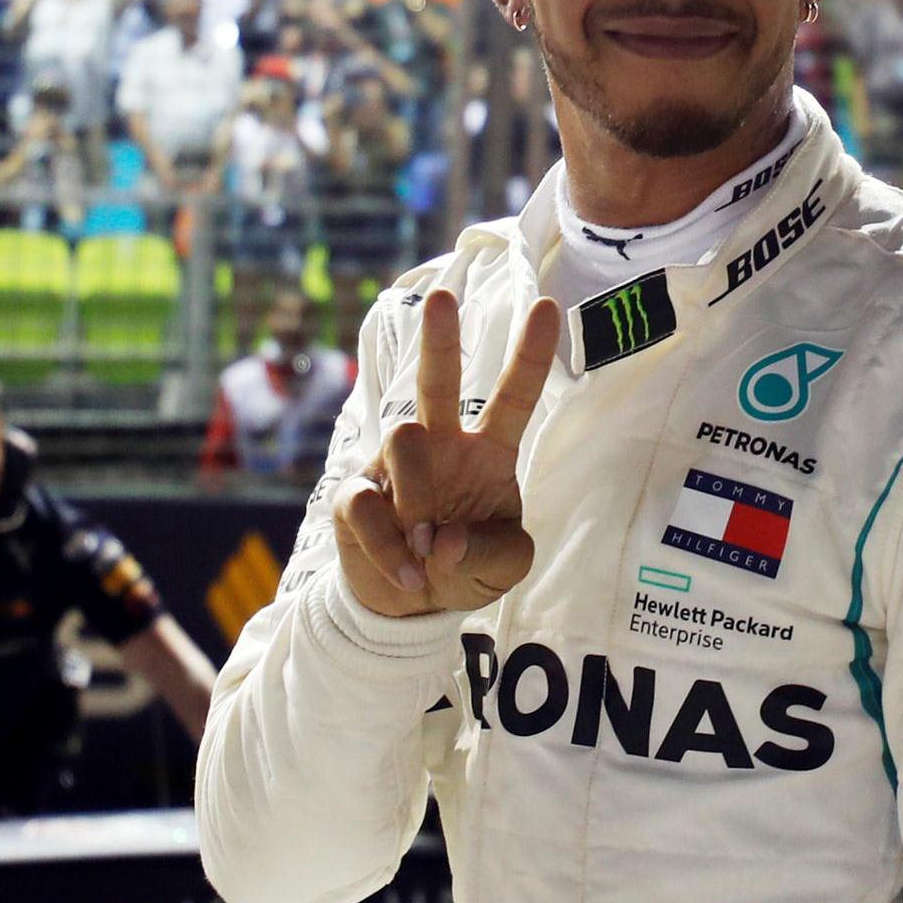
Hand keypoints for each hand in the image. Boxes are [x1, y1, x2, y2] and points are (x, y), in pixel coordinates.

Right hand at [332, 289, 558, 618]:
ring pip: (403, 437)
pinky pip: (367, 503)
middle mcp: (441, 445)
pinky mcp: (355, 495)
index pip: (512, 396)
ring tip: (427, 546)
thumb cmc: (466, 568)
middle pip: (437, 382)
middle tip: (443, 298)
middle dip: (439, 338)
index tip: (546, 307)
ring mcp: (393, 465)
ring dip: (417, 496)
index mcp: (487, 452)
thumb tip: (447, 539)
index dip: (529, 354)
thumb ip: (493, 554)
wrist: (411, 604)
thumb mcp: (503, 569)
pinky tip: (408, 573)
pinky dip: (390, 547)